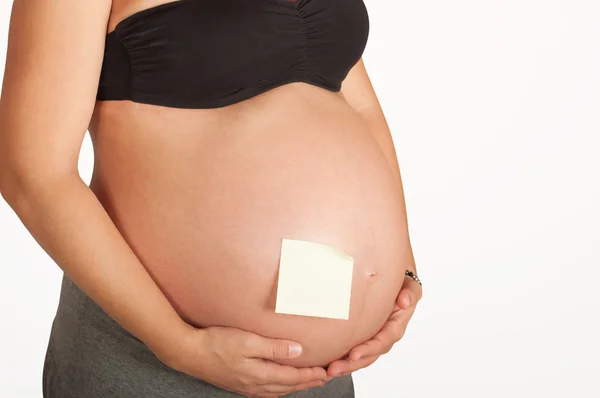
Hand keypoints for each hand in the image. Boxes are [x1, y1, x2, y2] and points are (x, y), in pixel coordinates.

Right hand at [155, 325, 330, 397]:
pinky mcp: (238, 384)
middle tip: (324, 378)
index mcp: (260, 375)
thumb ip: (273, 347)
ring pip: (278, 390)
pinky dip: (279, 389)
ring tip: (307, 381)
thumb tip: (298, 350)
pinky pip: (266, 391)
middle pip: (288, 386)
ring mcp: (246, 387)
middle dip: (307, 382)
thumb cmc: (216, 343)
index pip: (292, 376)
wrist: (188, 352)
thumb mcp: (247, 341)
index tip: (326, 371)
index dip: (311, 374)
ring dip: (295, 386)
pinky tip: (279, 385)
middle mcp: (255, 385)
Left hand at [326, 271, 422, 376]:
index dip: (369, 349)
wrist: (393, 277)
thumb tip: (404, 301)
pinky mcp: (361, 335)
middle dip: (351, 364)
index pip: (382, 341)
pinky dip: (340, 357)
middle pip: (368, 355)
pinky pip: (351, 349)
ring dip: (344, 365)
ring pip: (358, 357)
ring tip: (327, 370)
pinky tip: (325, 363)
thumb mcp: (409, 284)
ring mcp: (372, 337)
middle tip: (333, 369)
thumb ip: (410, 291)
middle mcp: (384, 335)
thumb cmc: (401, 281)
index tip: (354, 354)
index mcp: (395, 325)